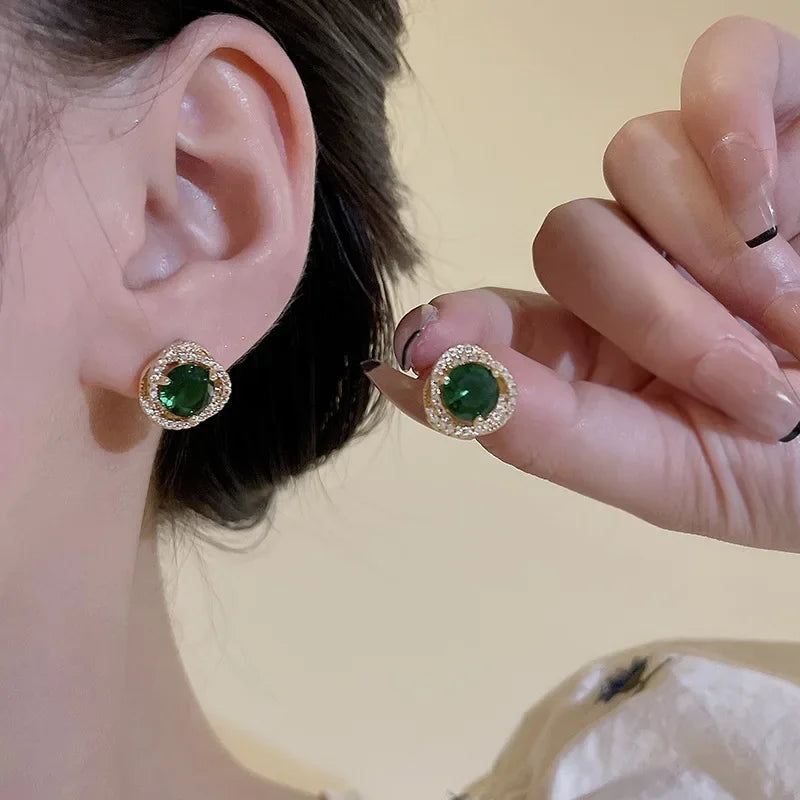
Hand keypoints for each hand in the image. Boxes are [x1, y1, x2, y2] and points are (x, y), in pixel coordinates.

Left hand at [365, 17, 799, 552]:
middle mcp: (634, 263)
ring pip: (629, 162)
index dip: (457, 324)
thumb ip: (549, 436)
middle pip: (570, 243)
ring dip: (709, 249)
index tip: (423, 346)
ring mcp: (699, 191)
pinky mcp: (775, 119)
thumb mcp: (678, 477)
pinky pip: (721, 66)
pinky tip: (764, 201)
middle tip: (750, 376)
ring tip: (791, 312)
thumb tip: (423, 384)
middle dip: (653, 313)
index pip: (488, 316)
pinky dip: (730, 120)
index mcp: (592, 353)